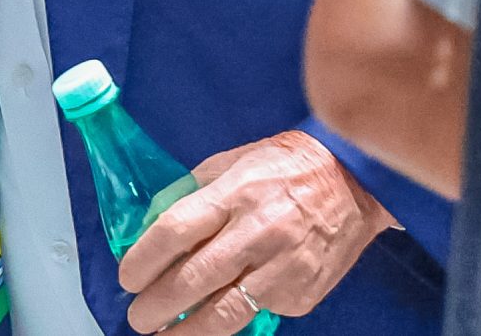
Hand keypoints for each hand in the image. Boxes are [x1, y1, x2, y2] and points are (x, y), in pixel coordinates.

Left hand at [119, 129, 393, 332]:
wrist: (353, 182)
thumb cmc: (282, 167)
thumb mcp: (229, 163)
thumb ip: (191, 196)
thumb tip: (152, 230)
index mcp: (234, 194)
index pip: (174, 232)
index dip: (143, 260)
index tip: (127, 278)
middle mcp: (259, 233)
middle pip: (195, 279)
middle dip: (158, 305)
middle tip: (138, 318)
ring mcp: (285, 268)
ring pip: (227, 312)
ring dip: (189, 330)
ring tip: (165, 335)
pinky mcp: (304, 293)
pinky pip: (260, 313)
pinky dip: (235, 318)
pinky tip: (216, 317)